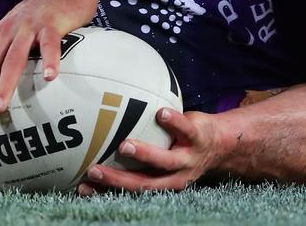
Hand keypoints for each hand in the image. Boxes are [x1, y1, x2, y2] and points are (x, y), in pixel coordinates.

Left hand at [0, 0, 97, 125]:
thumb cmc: (40, 13)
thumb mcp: (10, 28)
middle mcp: (8, 32)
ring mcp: (29, 27)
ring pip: (14, 58)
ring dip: (5, 84)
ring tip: (0, 108)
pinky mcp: (52, 24)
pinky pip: (50, 44)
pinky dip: (50, 60)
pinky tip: (51, 78)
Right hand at [77, 108, 222, 194]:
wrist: (222, 143)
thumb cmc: (179, 148)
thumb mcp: (160, 158)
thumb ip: (136, 154)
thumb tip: (97, 138)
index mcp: (160, 181)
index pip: (129, 190)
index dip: (105, 191)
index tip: (82, 187)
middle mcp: (173, 176)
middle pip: (143, 183)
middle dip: (118, 179)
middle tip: (94, 171)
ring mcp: (186, 158)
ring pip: (165, 161)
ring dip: (145, 154)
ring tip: (125, 145)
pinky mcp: (198, 137)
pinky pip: (185, 129)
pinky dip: (174, 122)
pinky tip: (161, 114)